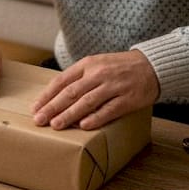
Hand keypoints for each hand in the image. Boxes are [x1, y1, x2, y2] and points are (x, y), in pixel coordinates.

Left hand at [31, 50, 158, 130]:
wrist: (152, 65)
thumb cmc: (120, 67)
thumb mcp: (97, 64)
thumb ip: (79, 77)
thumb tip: (56, 96)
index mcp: (88, 64)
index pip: (62, 80)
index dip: (47, 95)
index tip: (35, 108)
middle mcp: (99, 74)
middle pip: (71, 92)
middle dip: (52, 107)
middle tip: (39, 120)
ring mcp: (113, 86)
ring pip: (87, 102)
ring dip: (69, 115)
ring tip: (56, 125)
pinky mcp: (127, 98)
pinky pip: (108, 109)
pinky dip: (95, 118)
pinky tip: (83, 126)